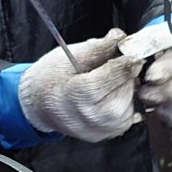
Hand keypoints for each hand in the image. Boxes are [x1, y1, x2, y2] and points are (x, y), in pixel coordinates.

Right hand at [16, 30, 145, 141]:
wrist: (39, 105)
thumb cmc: (50, 79)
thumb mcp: (69, 55)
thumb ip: (98, 46)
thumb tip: (120, 38)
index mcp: (79, 93)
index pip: (117, 73)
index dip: (127, 59)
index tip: (131, 52)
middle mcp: (92, 116)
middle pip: (127, 86)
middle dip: (124, 74)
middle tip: (109, 68)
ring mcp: (100, 128)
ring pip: (131, 100)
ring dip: (124, 89)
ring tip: (104, 84)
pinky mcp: (106, 134)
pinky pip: (128, 114)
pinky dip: (122, 103)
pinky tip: (105, 97)